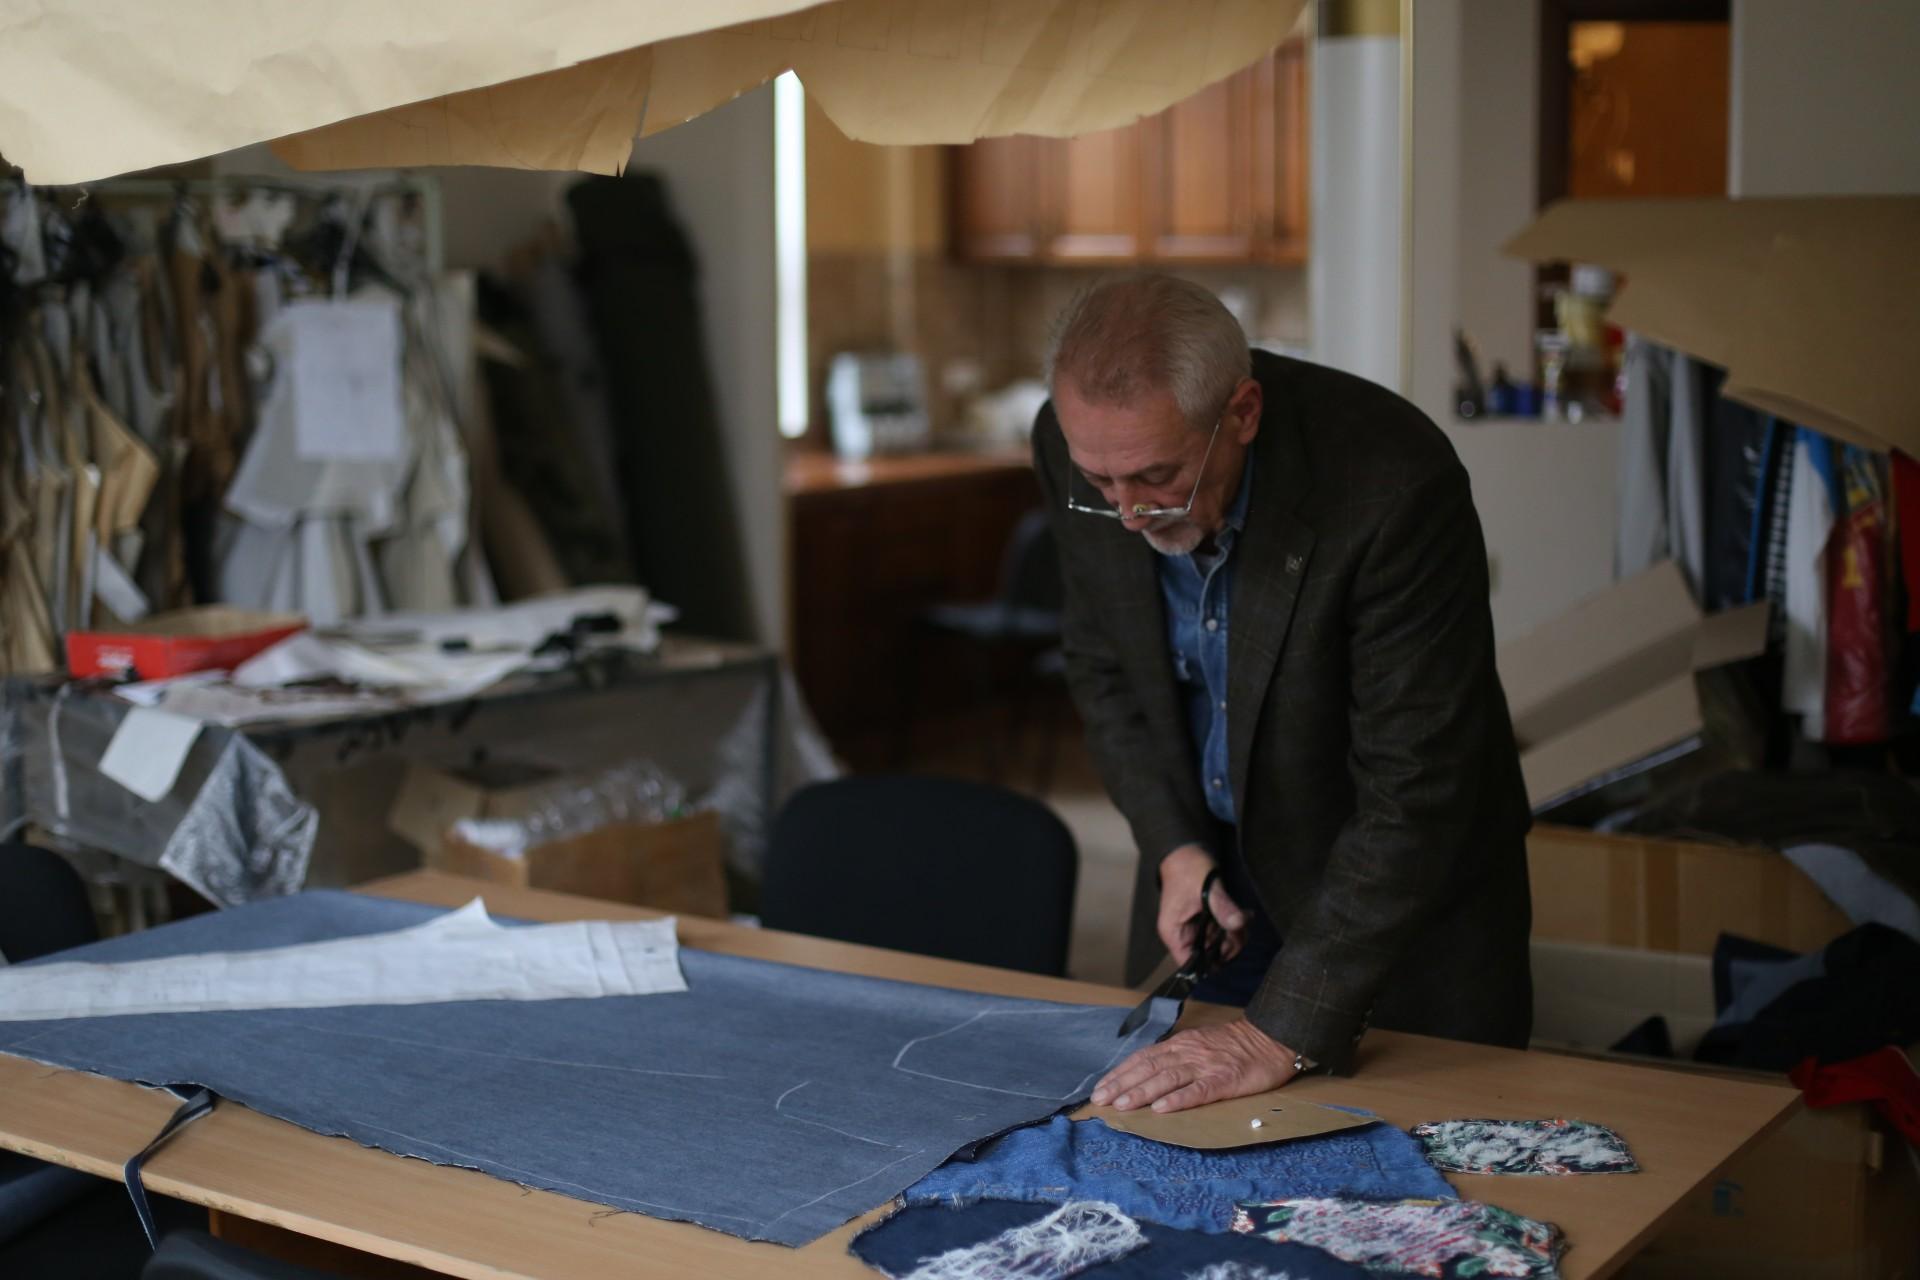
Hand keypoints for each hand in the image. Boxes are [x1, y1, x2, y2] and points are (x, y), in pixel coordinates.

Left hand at [1091, 1020, 1298, 1112]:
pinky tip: (1162, 1108)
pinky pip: (1199, 1090)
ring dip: (1142, 1092)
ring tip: (1123, 1106)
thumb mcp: (1198, 1044)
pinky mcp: (1225, 1080)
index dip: (1120, 1073)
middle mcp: (1188, 1053)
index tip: (1100, 1088)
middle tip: (1100, 1100)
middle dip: (1122, 1085)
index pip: (1142, 1059)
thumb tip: (1147, 1073)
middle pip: (1148, 1068)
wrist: (1270, 1038)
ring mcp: (1206, 1066)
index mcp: (1180, 1045)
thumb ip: (1175, 1057)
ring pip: (1167, 1079)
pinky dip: (1179, 1099)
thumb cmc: (1233, 1045)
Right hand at [1158, 845, 1246, 965]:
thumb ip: (1222, 907)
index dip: (1209, 963)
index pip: (1189, 963)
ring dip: (1235, 935)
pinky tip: (1243, 915)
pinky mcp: (1207, 920)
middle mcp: (1184, 935)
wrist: (1187, 850)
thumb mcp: (1205, 888)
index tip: (1228, 949)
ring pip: (1219, 946)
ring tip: (1244, 918)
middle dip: (1229, 946)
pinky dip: (1234, 926)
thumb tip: (1238, 924)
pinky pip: (1223, 932)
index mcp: (1174, 933)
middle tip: (1242, 927)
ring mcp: (1196, 928)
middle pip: (1209, 956)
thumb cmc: (1187, 868)